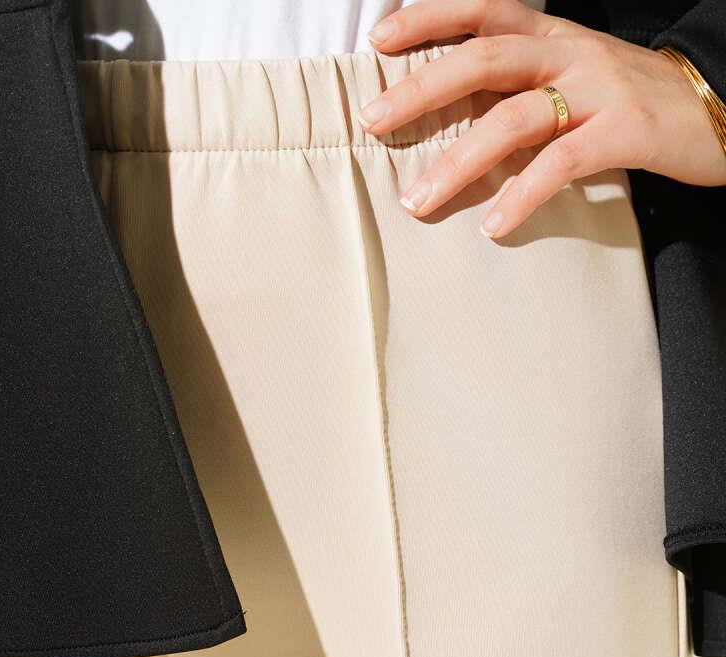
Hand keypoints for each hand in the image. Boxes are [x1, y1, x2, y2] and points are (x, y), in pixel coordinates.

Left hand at [358, 0, 725, 236]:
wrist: (715, 107)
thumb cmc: (629, 101)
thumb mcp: (571, 77)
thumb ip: (518, 86)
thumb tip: (450, 109)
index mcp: (552, 35)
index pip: (483, 11)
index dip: (429, 18)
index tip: (378, 43)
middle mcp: (570, 52)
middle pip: (484, 59)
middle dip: (422, 90)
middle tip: (373, 123)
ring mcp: (597, 90)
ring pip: (514, 118)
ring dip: (458, 162)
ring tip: (419, 201)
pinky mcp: (624, 132)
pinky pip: (561, 164)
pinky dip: (521, 196)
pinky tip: (492, 227)